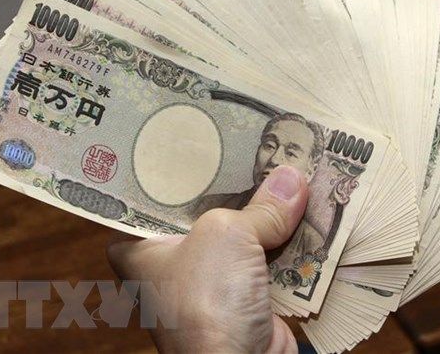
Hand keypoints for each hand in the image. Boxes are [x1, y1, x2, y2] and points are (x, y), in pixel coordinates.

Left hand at [107, 165, 307, 352]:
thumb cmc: (207, 300)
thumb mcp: (228, 234)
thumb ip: (261, 206)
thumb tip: (294, 180)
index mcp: (139, 248)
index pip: (149, 197)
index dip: (176, 169)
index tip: (199, 140)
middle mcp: (169, 265)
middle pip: (202, 212)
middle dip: (231, 186)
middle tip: (251, 147)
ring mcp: (208, 283)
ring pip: (237, 235)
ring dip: (263, 212)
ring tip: (283, 169)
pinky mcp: (242, 297)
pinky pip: (262, 259)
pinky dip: (281, 240)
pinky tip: (300, 209)